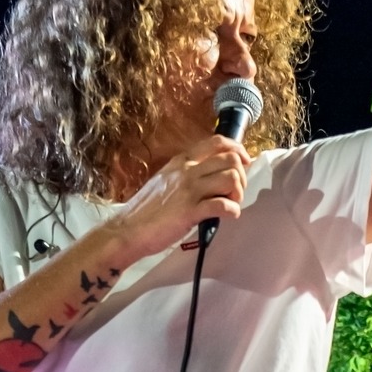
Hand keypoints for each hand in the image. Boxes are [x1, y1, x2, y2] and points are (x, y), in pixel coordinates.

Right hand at [107, 134, 250, 261]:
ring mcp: (189, 190)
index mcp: (182, 161)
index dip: (238, 150)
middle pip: (231, 159)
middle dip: (241, 176)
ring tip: (230, 204)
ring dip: (238, 193)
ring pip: (231, 178)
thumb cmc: (146, 210)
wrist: (128, 230)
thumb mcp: (165, 180)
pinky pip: (223, 205)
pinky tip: (228, 216)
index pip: (218, 142)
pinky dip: (233, 211)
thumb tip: (208, 176)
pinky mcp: (190, 211)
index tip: (243, 163)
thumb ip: (185, 174)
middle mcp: (187, 170)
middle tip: (235, 192)